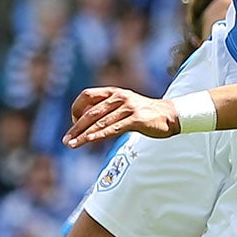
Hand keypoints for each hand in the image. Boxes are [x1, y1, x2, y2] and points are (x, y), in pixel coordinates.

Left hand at [64, 86, 178, 146]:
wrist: (170, 115)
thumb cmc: (145, 113)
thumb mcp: (125, 105)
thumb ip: (108, 109)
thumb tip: (87, 122)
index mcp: (114, 92)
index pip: (87, 95)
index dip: (76, 108)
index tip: (74, 123)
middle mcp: (119, 97)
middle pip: (91, 112)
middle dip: (76, 127)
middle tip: (66, 140)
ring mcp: (128, 107)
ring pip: (100, 122)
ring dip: (84, 135)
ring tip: (72, 144)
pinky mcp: (136, 119)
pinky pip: (113, 128)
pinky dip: (99, 135)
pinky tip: (89, 140)